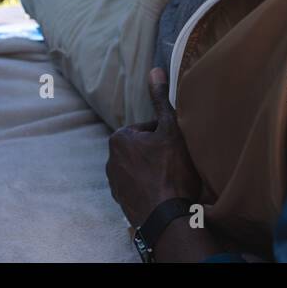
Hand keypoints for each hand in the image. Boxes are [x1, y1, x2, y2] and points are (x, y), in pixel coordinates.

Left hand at [105, 68, 201, 226]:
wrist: (167, 218)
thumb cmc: (171, 171)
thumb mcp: (170, 129)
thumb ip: (160, 98)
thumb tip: (154, 69)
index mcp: (119, 138)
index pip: (149, 128)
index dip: (167, 136)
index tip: (176, 149)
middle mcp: (110, 159)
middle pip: (144, 148)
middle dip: (159, 154)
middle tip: (176, 165)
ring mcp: (115, 183)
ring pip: (142, 168)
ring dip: (155, 171)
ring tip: (172, 181)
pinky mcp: (122, 202)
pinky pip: (140, 187)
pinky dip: (151, 188)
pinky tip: (165, 194)